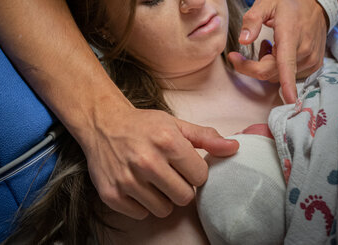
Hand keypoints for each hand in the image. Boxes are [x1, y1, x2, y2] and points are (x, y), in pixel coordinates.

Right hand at [82, 104, 238, 218]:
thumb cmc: (144, 125)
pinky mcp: (112, 195)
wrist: (103, 123)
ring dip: (161, 196)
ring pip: (163, 209)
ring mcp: (127, 180)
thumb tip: (234, 148)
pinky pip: (141, 214)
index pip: (200, 176)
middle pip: (184, 197)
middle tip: (168, 172)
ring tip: (152, 178)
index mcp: (167, 141)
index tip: (183, 163)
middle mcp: (147, 161)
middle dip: (180, 186)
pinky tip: (136, 183)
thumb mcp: (175, 124)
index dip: (194, 171)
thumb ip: (206, 138)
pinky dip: (141, 203)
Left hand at [228, 0, 327, 103]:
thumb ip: (252, 19)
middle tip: (238, 55)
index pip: (286, 65)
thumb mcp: (266, 3)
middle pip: (272, 73)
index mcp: (290, 36)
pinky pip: (288, 75)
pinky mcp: (313, 65)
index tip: (289, 100)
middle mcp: (303, 51)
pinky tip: (278, 50)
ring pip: (278, 76)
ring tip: (268, 44)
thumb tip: (243, 40)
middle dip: (251, 67)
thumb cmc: (288, 4)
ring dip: (266, 64)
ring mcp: (310, 60)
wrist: (316, 4)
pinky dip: (278, 67)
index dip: (286, 84)